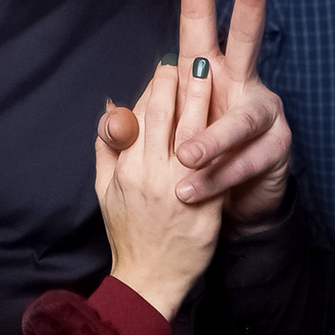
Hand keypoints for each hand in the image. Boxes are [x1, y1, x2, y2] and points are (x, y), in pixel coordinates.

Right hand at [94, 59, 223, 318]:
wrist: (150, 278)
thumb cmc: (127, 231)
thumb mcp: (104, 189)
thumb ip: (107, 147)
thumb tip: (110, 109)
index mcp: (126, 169)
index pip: (139, 117)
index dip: (153, 89)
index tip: (166, 65)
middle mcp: (150, 174)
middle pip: (164, 117)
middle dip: (177, 83)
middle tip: (190, 56)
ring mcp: (178, 189)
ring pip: (192, 133)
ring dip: (202, 99)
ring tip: (211, 71)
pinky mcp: (206, 206)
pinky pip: (216, 166)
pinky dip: (221, 139)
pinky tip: (230, 117)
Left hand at [97, 0, 290, 223]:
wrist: (232, 205)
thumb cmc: (193, 164)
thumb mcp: (153, 145)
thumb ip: (129, 131)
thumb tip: (110, 118)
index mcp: (206, 71)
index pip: (198, 22)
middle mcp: (241, 81)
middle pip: (249, 36)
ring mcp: (264, 112)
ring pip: (240, 118)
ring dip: (212, 138)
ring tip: (186, 158)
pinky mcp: (277, 148)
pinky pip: (248, 160)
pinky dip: (219, 177)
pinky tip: (193, 191)